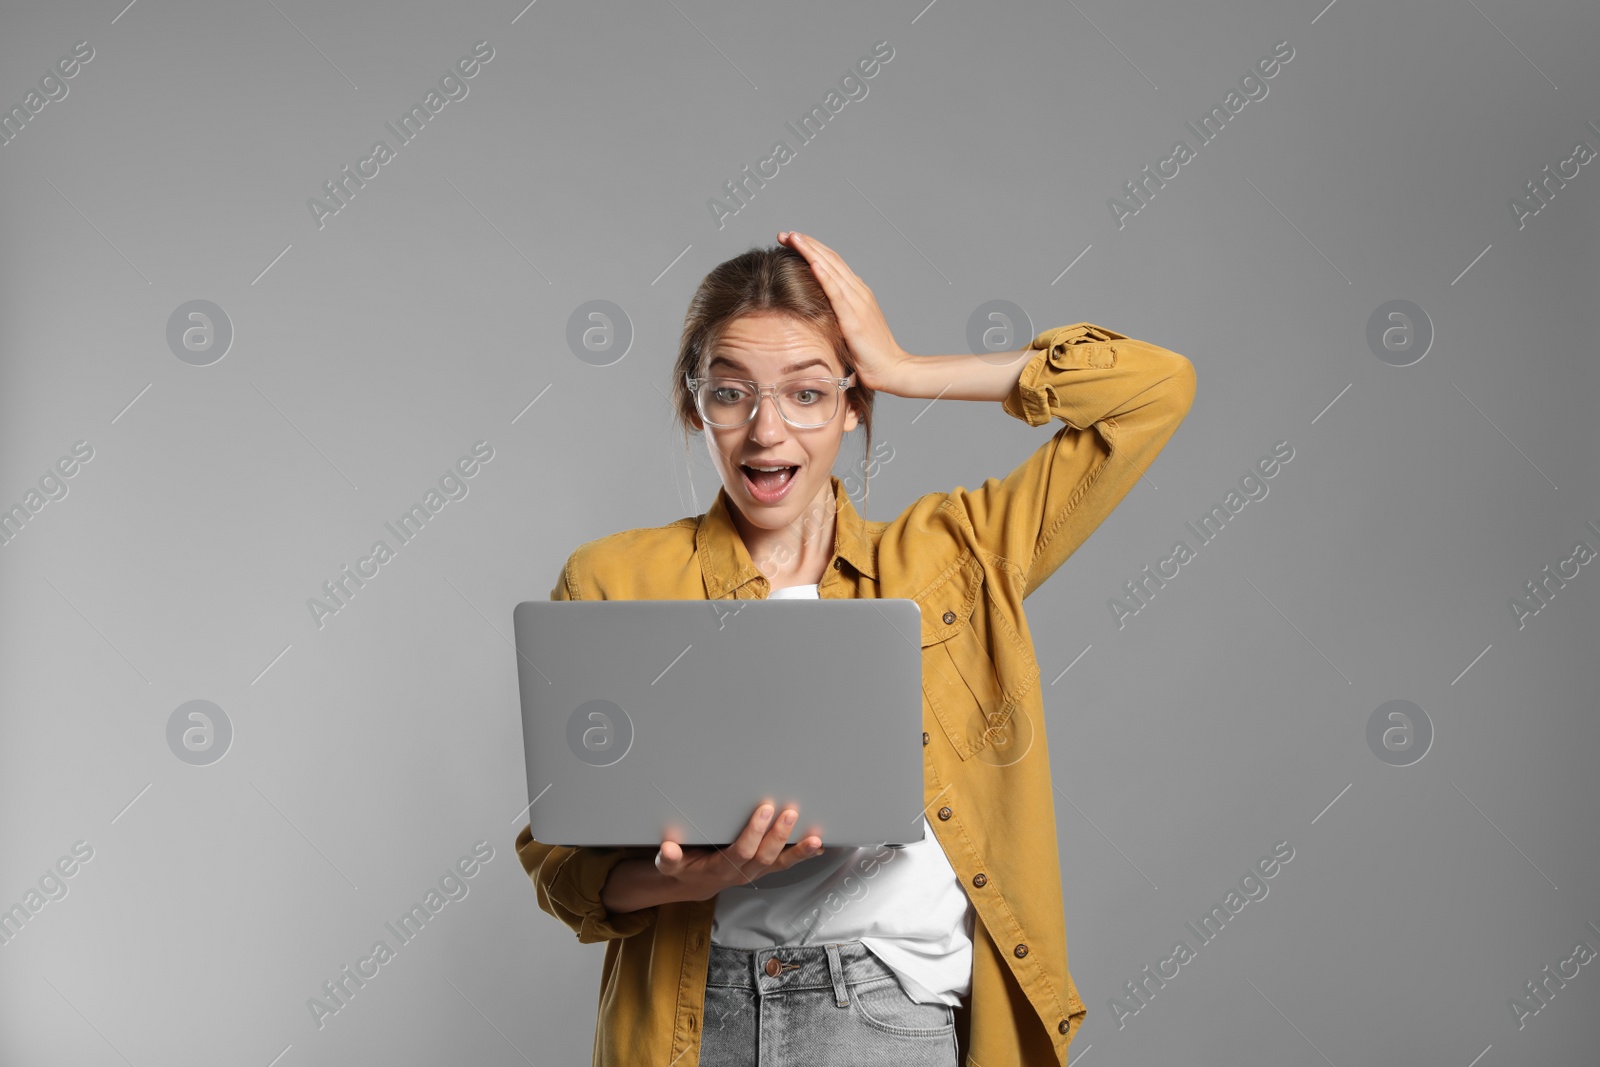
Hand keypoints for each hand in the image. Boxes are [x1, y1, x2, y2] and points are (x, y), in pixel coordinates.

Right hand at [656, 800, 824, 899]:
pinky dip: (802, 855)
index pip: (741, 851)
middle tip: (791, 812)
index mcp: (721, 869)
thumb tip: (667, 848)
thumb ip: (668, 858)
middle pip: (765, 856)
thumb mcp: (669, 865)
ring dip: (799, 851)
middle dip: (779, 835)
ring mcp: (754, 872)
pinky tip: (817, 846)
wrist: (692, 884)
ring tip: (816, 839)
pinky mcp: (762, 868)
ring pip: (780, 863)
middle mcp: (741, 873)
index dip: (754, 832)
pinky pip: (785, 864)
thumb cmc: (683, 868)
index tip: (764, 810)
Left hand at [778, 230, 910, 393]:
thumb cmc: (870, 355)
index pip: (832, 263)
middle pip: (830, 259)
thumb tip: (817, 310)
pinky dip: (824, 275)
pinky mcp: (854, 317)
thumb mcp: (850, 328)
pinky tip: (812, 263)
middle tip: (784, 234)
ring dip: (811, 251)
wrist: (892, 369)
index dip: (812, 249)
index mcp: (857, 293)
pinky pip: (837, 292)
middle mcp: (858, 291)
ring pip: (831, 268)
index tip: (792, 240)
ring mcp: (858, 302)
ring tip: (792, 238)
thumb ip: (837, 314)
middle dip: (806, 244)